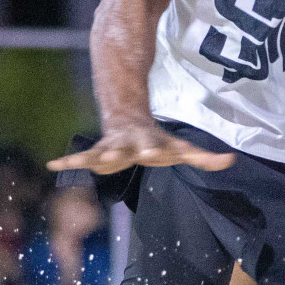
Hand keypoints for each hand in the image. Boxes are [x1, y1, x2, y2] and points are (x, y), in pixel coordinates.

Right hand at [47, 122, 234, 174]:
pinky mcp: (97, 152)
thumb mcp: (181, 147)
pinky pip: (80, 157)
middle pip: (124, 149)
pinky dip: (68, 162)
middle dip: (119, 153)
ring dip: (91, 158)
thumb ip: (204, 157)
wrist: (128, 118)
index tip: (151, 152)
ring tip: (77, 161)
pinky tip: (54, 166)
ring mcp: (111, 147)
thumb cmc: (157, 140)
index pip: (154, 146)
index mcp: (151, 143)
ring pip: (99, 152)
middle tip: (114, 156)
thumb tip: (231, 161)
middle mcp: (129, 144)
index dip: (153, 149)